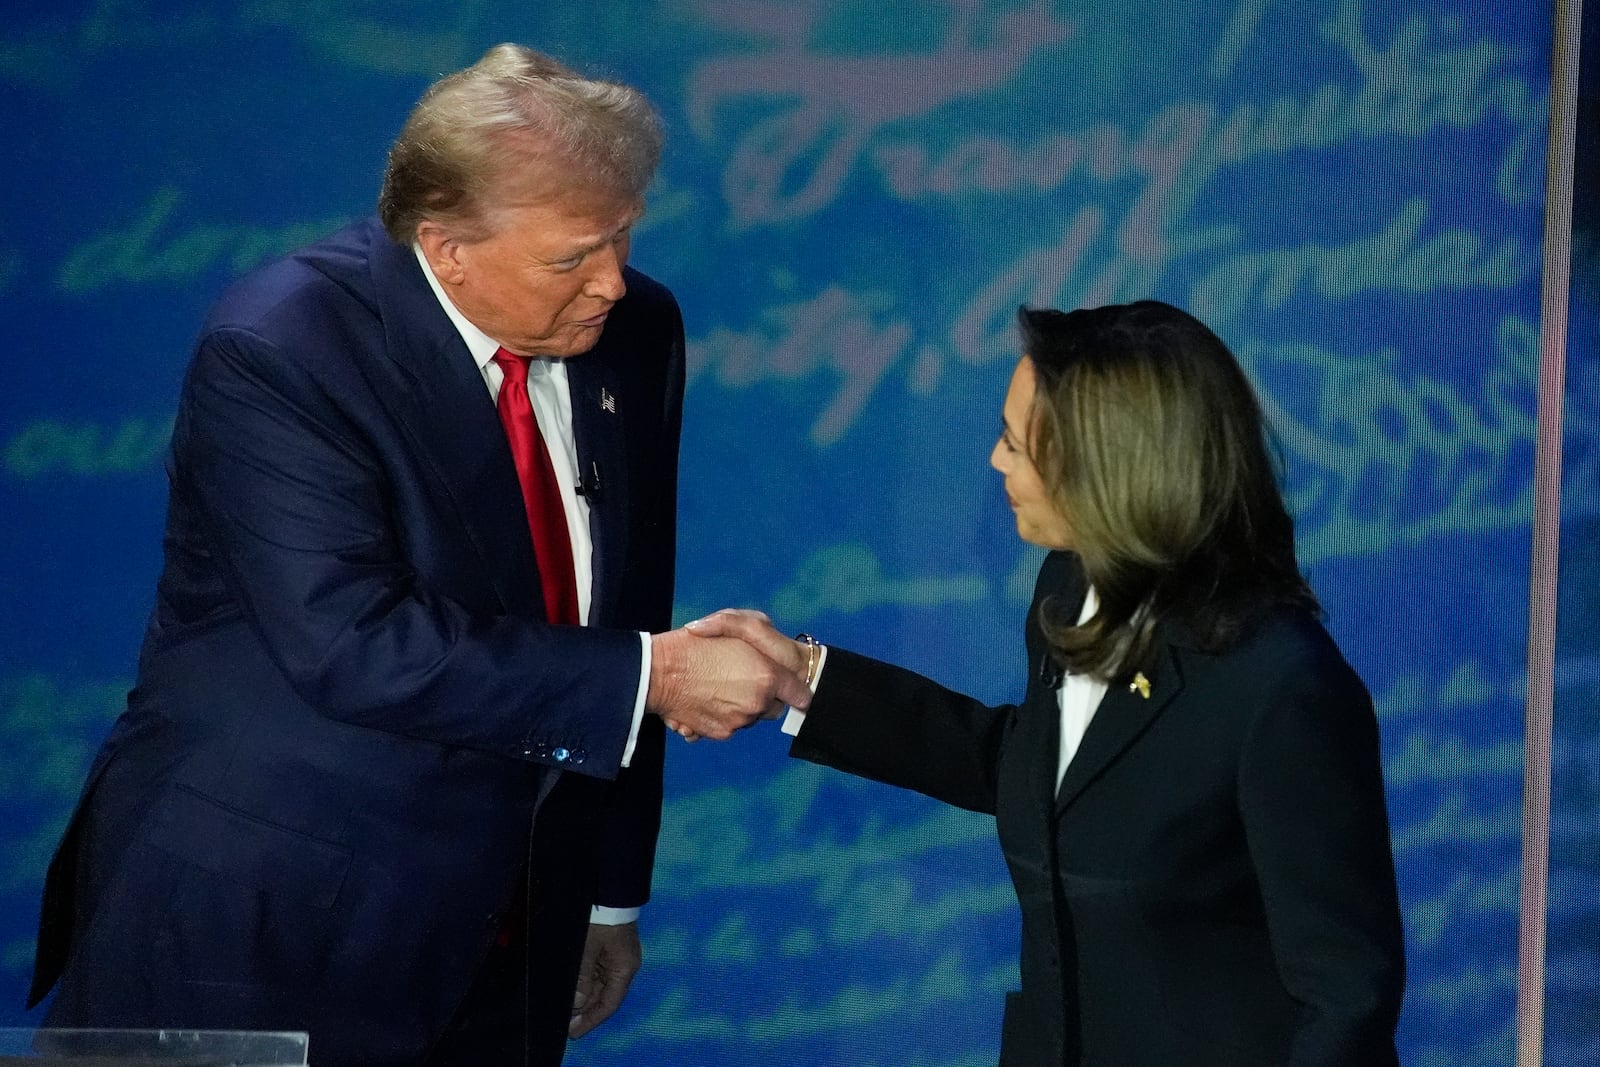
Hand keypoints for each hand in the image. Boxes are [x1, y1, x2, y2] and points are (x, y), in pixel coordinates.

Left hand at [569, 921, 640, 1037]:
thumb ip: (582, 977)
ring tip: (564, 1009)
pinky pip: (597, 974)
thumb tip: (577, 1003)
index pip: (609, 1004)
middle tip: (562, 1022)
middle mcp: (624, 967)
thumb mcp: (587, 948)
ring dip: (583, 998)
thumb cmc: (600, 919)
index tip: (573, 1032)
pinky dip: (585, 984)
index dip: (591, 1020)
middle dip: (584, 1011)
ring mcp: (617, 958)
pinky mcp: (609, 949)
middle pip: (604, 997)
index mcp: (624, 969)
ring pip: (599, 986)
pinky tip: (571, 990)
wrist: (609, 889)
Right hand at [647, 615, 810, 740]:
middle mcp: (757, 702)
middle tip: (741, 679)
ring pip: (751, 716)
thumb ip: (764, 639)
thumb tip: (774, 665)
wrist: (659, 671)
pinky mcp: (722, 733)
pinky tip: (707, 698)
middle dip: (763, 695)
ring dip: (741, 705)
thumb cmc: (697, 642)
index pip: (799, 694)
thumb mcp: (736, 622)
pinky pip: (732, 726)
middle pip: (773, 706)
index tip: (790, 688)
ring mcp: (740, 720)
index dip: (795, 690)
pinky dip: (723, 716)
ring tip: (718, 686)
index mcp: (767, 676)